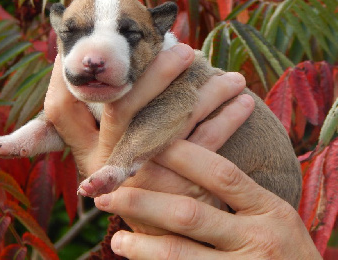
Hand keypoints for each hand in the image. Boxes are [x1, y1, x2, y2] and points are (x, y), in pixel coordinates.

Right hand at [44, 43, 252, 231]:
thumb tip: (106, 76)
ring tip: (232, 75)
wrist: (160, 230)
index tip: (94, 44)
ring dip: (208, 90)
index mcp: (87, 150)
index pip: (63, 107)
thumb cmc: (134, 178)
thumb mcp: (107, 157)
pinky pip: (210, 139)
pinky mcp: (183, 182)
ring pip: (175, 116)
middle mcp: (112, 158)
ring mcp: (148, 172)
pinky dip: (230, 116)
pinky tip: (244, 100)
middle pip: (122, 105)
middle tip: (185, 50)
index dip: (67, 74)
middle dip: (153, 72)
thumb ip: (99, 126)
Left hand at [94, 142, 320, 259]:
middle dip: (143, 201)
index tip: (146, 146)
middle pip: (189, 213)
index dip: (181, 156)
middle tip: (107, 193)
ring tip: (116, 238)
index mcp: (268, 208)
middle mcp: (257, 238)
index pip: (220, 174)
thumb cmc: (287, 247)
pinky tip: (137, 259)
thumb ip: (240, 193)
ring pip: (180, 252)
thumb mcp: (273, 213)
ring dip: (142, 244)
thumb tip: (189, 158)